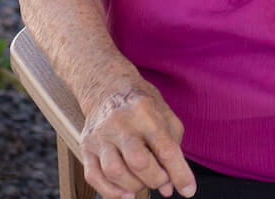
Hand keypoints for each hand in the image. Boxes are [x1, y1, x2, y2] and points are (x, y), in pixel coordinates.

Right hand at [80, 82, 196, 198]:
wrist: (106, 86)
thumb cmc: (142, 103)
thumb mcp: (165, 115)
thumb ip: (172, 149)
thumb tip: (169, 188)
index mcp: (145, 110)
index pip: (165, 148)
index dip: (179, 173)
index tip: (188, 190)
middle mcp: (120, 122)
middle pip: (139, 162)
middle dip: (156, 179)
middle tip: (162, 178)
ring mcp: (100, 135)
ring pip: (115, 172)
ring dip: (134, 186)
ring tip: (143, 181)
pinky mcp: (86, 146)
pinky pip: (94, 177)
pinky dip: (111, 192)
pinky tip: (125, 193)